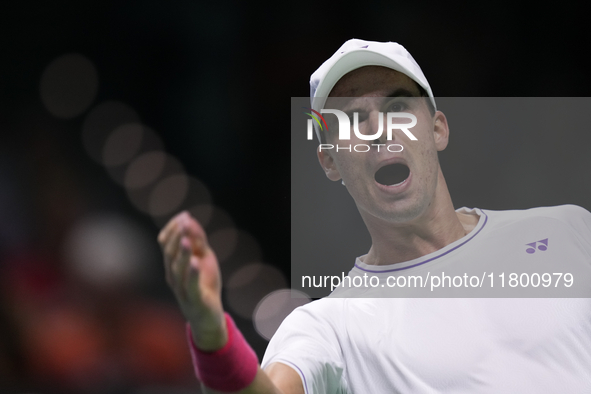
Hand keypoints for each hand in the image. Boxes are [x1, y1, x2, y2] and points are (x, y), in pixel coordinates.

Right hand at [158, 211, 226, 350]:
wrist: (208, 317)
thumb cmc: (203, 284)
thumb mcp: (203, 258)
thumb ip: (197, 240)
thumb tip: (189, 219)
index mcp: (173, 264)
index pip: (165, 243)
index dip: (173, 229)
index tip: (184, 216)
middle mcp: (173, 275)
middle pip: (170, 254)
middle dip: (176, 237)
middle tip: (184, 223)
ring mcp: (181, 289)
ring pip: (178, 270)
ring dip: (181, 254)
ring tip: (185, 240)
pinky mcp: (194, 300)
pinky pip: (190, 286)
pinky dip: (192, 274)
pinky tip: (195, 263)